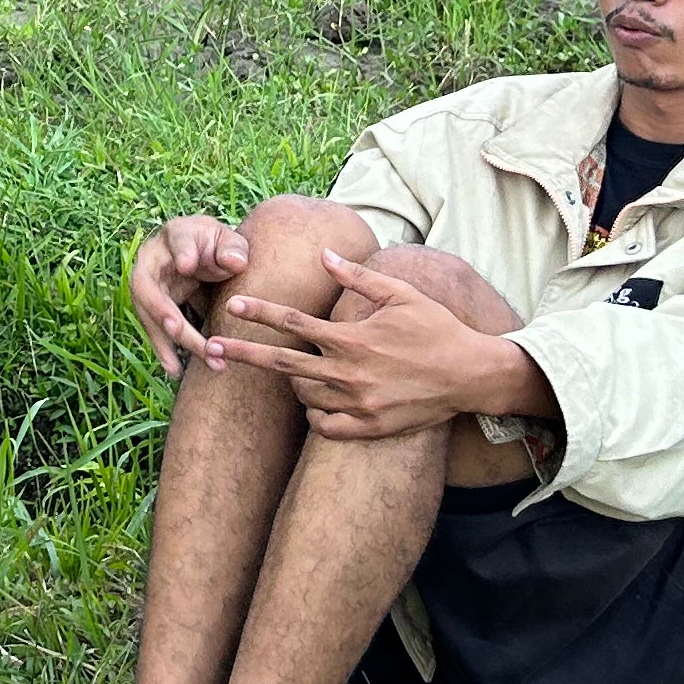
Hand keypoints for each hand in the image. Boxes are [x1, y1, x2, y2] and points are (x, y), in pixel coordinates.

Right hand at [126, 214, 250, 376]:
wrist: (202, 256)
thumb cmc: (216, 246)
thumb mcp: (229, 241)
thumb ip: (233, 249)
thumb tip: (234, 262)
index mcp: (176, 235)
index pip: (178, 242)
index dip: (182, 253)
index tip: (187, 265)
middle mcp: (152, 260)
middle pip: (151, 287)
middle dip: (163, 311)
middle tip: (178, 330)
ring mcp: (147, 286)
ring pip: (149, 314)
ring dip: (167, 340)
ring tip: (179, 367)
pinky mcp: (151, 308)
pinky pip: (155, 330)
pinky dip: (164, 350)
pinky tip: (173, 371)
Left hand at [204, 254, 538, 440]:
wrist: (472, 375)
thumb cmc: (436, 328)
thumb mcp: (401, 294)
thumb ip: (359, 278)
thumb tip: (325, 255)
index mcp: (353, 339)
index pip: (294, 324)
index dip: (260, 313)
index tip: (233, 305)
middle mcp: (349, 374)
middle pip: (283, 365)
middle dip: (243, 355)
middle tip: (211, 350)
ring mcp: (358, 405)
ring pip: (303, 396)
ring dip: (293, 383)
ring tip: (299, 370)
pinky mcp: (370, 428)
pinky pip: (324, 427)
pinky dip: (315, 416)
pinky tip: (318, 403)